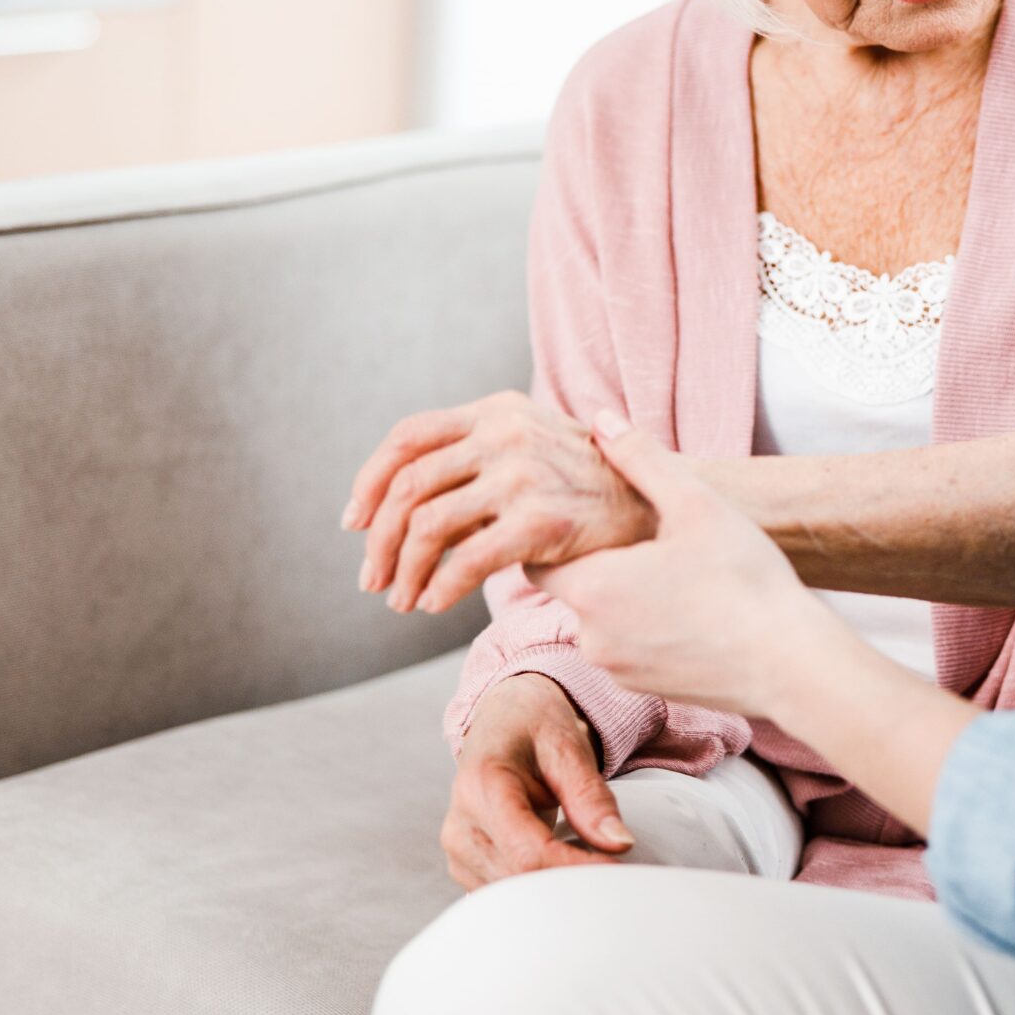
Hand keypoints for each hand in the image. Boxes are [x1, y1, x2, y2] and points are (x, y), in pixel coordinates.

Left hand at [342, 391, 657, 613]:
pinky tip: (434, 604)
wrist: (662, 509)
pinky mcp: (541, 520)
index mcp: (498, 411)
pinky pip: (465, 559)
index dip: (370, 481)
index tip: (353, 522)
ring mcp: (523, 475)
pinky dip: (439, 586)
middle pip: (409, 485)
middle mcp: (505, 434)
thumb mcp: (535, 450)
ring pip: (427, 525)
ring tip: (400, 600)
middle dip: (377, 539)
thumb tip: (404, 507)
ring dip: (402, 570)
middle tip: (371, 579)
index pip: (408, 436)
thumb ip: (479, 463)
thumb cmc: (593, 491)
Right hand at [440, 672, 634, 887]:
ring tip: (592, 867)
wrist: (504, 720)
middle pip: (520, 881)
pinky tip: (565, 870)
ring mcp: (459, 851)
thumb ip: (591, 796)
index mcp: (481, 787)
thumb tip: (619, 843)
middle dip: (570, 884)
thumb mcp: (568, 747)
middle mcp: (460, 826)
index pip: (529, 853)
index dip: (576, 870)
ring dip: (556, 891)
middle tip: (616, 878)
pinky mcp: (467, 867)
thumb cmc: (535, 727)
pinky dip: (539, 891)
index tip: (618, 872)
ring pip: (513, 896)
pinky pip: (506, 894)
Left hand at [530, 414, 842, 717]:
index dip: (558, 534)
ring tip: (680, 576)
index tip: (589, 516)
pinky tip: (694, 610)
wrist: (790, 663)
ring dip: (627, 597)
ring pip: (604, 620)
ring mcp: (619, 669)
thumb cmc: (744, 581)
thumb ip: (641, 459)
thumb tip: (602, 420)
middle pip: (573, 588)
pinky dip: (650, 628)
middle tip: (650, 540)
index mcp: (591, 589)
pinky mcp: (648, 689)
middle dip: (602, 562)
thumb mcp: (696, 505)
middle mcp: (591, 637)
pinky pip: (631, 648)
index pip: (536, 557)